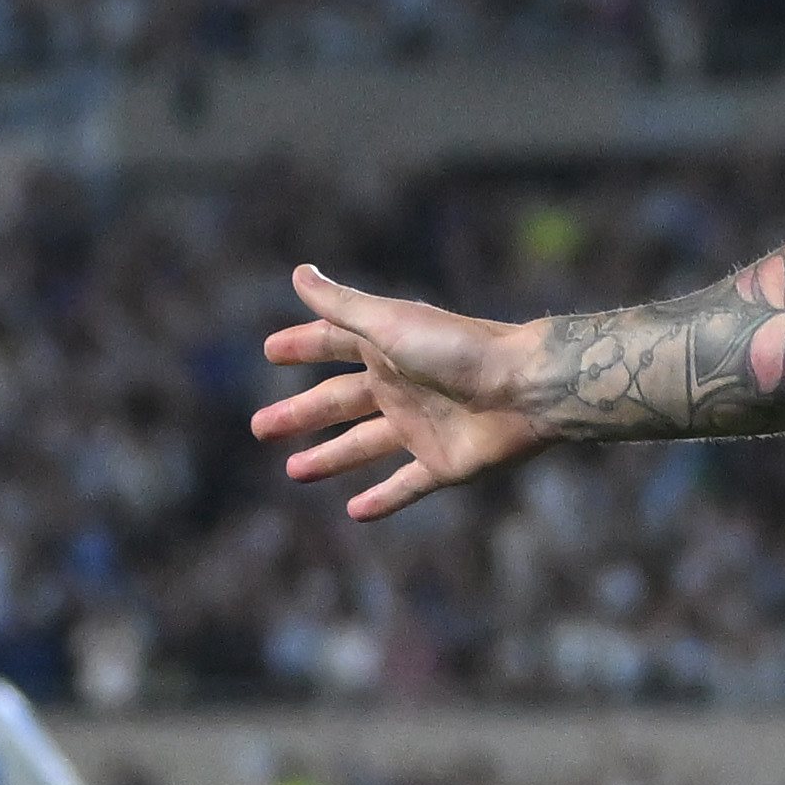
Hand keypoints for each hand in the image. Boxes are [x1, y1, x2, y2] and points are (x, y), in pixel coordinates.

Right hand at [255, 265, 552, 520]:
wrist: (525, 389)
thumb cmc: (458, 349)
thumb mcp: (389, 323)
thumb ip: (342, 305)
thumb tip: (297, 273)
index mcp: (387, 349)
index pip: (332, 345)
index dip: (302, 346)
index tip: (269, 352)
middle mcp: (400, 387)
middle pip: (338, 402)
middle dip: (300, 413)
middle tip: (259, 427)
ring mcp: (421, 427)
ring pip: (363, 446)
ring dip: (329, 458)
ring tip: (293, 471)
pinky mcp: (442, 464)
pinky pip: (406, 485)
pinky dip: (382, 500)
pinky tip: (355, 512)